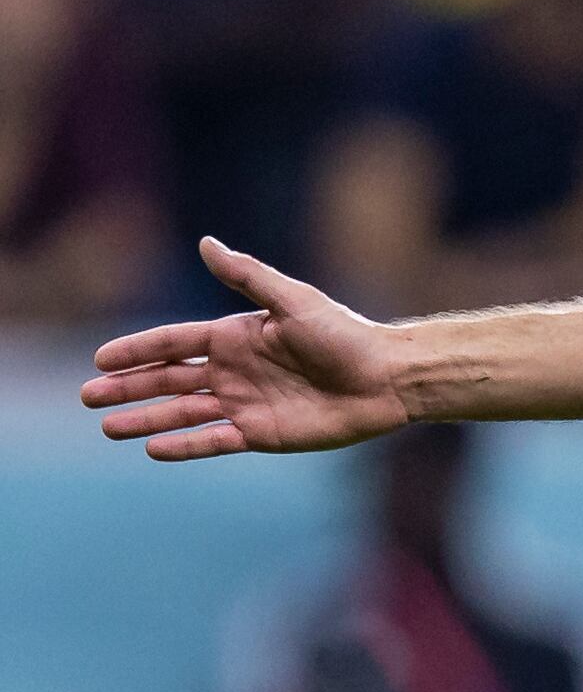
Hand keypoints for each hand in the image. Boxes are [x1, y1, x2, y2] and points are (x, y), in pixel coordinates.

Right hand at [82, 237, 411, 459]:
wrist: (386, 379)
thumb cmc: (344, 334)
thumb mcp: (293, 301)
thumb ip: (247, 276)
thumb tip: (205, 242)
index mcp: (237, 335)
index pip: (174, 342)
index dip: (138, 350)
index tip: (100, 359)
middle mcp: (234, 370)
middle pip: (168, 380)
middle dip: (128, 387)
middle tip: (87, 396)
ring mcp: (244, 403)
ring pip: (182, 413)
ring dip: (145, 419)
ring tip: (107, 427)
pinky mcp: (260, 433)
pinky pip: (212, 441)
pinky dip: (184, 445)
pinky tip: (152, 448)